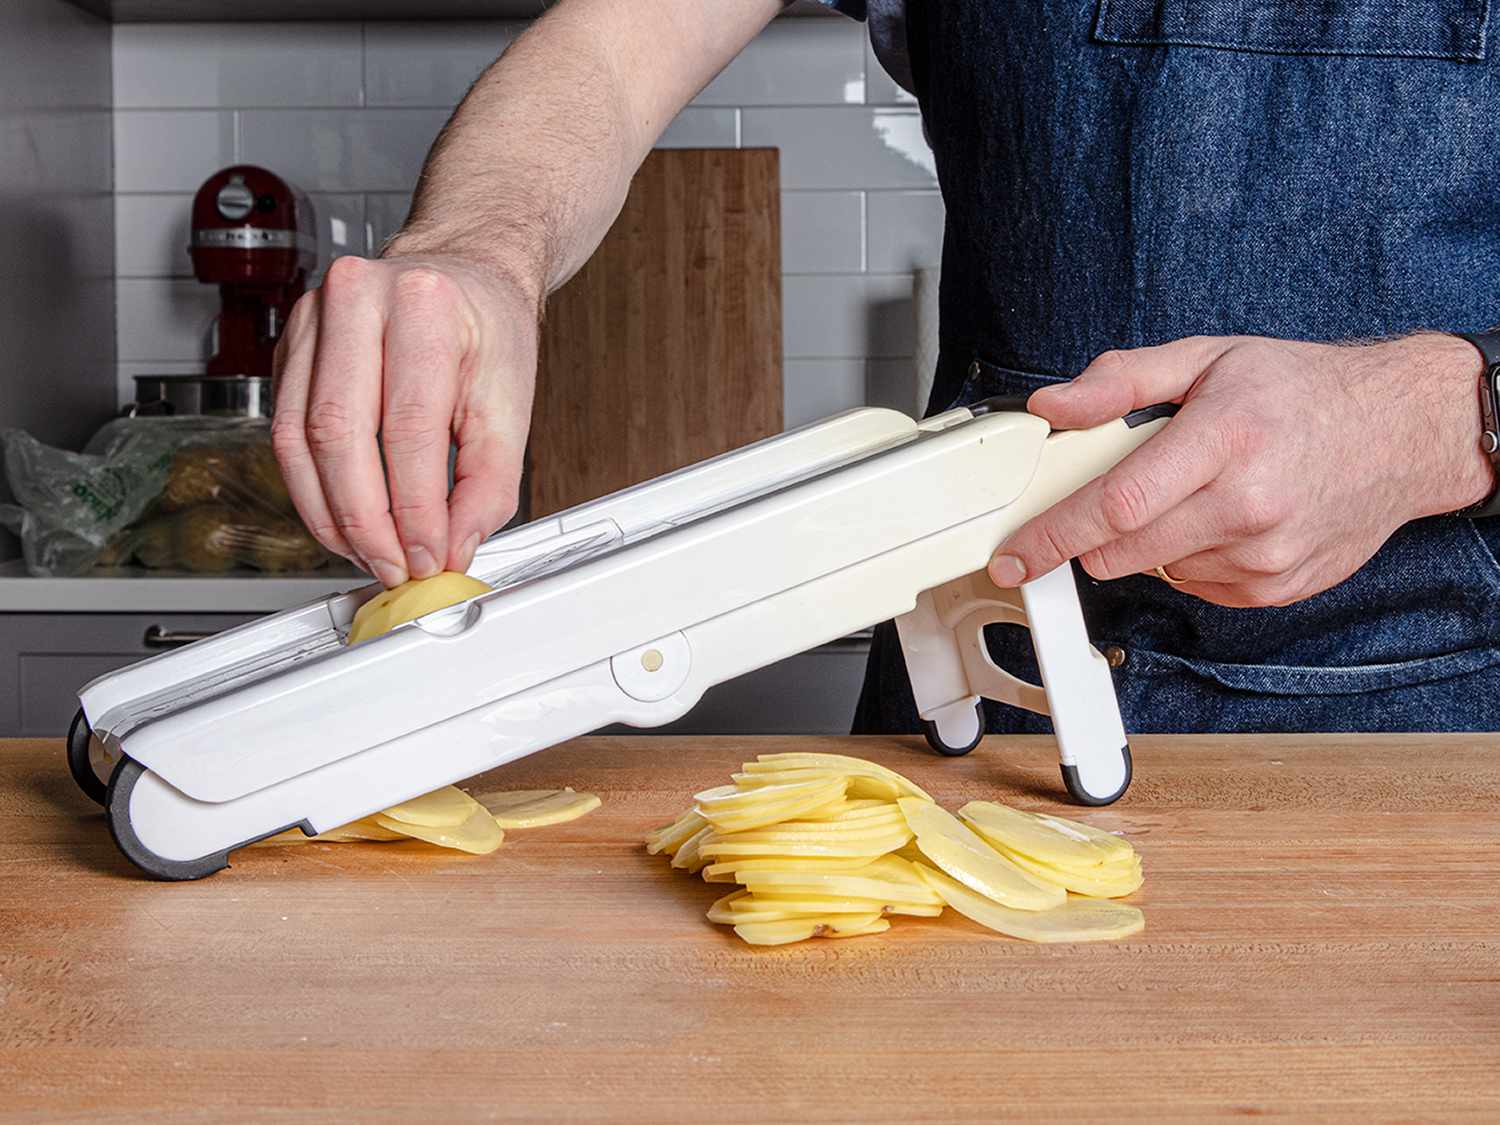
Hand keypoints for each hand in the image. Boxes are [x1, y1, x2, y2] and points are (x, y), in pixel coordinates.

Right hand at [271, 252, 541, 586]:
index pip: (409, 426)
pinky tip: (341, 519)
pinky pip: (285, 431)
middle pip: (340, 433)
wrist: (462, 272)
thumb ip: (490, 483)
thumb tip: (455, 546)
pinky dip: (311, 488)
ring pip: (299, 438)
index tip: (430, 555)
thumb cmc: (487, 327)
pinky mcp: (289, 345)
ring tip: (368, 553)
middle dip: (366, 520)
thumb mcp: (513, 401)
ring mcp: (312, 317)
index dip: (414, 508)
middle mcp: (358, 298)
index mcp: (424, 303)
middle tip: (394, 565)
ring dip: (330, 514)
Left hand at [987, 334, 1494, 607]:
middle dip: (1092, 534)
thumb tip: (1051, 405)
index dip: (1053, 534)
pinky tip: (1223, 517)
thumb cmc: (1303, 391)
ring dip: (1149, 540)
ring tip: (1197, 489)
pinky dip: (1188, 557)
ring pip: (1155, 570)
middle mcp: (1247, 505)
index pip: (1115, 505)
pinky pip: (1194, 586)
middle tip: (1112, 496)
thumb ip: (1120, 381)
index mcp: (1223, 440)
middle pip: (1123, 551)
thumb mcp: (1207, 358)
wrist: (1405, 431)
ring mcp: (1265, 556)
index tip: (1015, 553)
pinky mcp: (1276, 588)